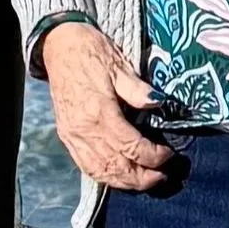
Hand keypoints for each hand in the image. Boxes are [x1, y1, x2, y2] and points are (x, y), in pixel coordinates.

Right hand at [42, 21, 177, 192]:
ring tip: (145, 182)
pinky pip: (86, 166)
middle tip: (162, 178)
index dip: (152, 156)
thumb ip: (137, 89)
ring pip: (100, 171)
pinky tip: (120, 178)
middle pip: (116, 166)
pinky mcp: (66, 136)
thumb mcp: (118, 64)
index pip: (130, 146)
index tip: (169, 154)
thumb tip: (157, 103)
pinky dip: (105, 177)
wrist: (59, 45)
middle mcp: (84, 129)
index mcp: (99, 111)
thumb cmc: (92, 51)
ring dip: (125, 182)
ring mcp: (73, 135)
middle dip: (142, 177)